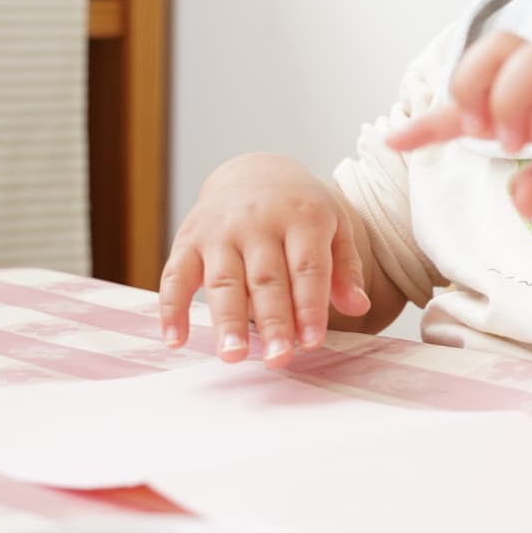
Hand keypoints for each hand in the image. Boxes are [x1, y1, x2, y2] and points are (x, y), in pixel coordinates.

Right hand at [157, 154, 371, 364]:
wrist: (253, 172)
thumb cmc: (300, 210)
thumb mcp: (334, 225)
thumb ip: (346, 267)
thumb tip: (359, 307)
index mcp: (302, 216)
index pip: (308, 267)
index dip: (310, 306)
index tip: (312, 342)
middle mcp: (259, 222)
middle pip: (266, 278)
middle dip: (273, 321)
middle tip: (278, 360)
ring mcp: (220, 231)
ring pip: (223, 281)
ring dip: (227, 321)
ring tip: (234, 357)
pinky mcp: (188, 239)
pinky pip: (175, 276)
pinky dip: (172, 308)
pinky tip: (175, 340)